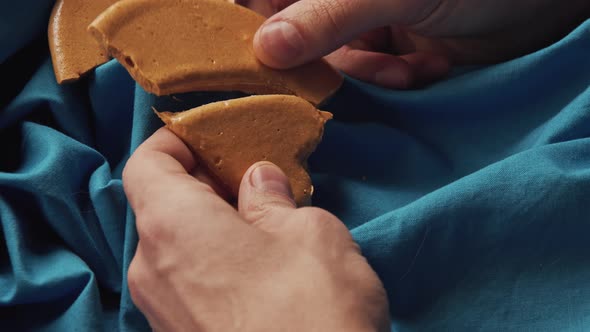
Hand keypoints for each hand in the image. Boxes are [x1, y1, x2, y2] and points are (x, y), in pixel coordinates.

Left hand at [122, 128, 389, 331]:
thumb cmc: (313, 308)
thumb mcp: (310, 234)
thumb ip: (274, 201)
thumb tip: (257, 182)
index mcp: (174, 228)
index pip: (145, 165)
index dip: (174, 142)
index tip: (210, 137)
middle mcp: (152, 271)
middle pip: (160, 208)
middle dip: (202, 186)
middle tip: (251, 181)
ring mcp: (162, 313)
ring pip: (174, 250)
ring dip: (211, 227)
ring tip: (263, 226)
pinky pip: (186, 285)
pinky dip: (212, 265)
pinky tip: (259, 273)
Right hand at [239, 0, 589, 88]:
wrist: (542, 6)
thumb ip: (327, 17)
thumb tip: (265, 48)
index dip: (251, 19)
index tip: (243, 52)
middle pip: (295, 29)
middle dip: (309, 57)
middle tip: (313, 78)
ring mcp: (367, 20)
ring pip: (333, 58)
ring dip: (366, 70)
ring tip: (403, 68)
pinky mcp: (391, 49)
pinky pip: (368, 73)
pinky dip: (392, 78)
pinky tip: (423, 70)